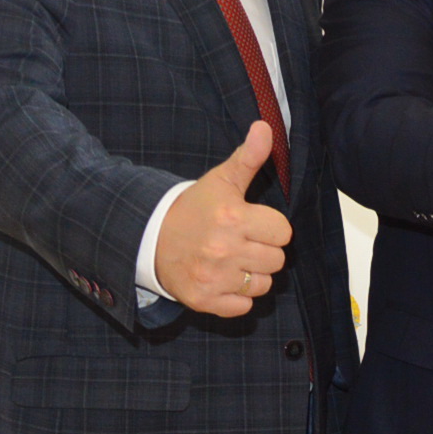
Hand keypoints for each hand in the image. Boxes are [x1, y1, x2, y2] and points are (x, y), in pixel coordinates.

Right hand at [156, 122, 292, 315]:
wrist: (149, 237)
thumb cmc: (193, 209)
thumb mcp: (221, 180)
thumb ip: (249, 157)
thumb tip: (265, 127)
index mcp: (232, 218)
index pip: (283, 232)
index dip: (270, 227)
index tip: (252, 223)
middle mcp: (223, 250)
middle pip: (277, 260)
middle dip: (263, 250)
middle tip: (241, 242)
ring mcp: (213, 277)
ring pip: (263, 284)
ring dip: (252, 274)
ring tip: (232, 260)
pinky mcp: (204, 300)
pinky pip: (244, 306)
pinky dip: (237, 297)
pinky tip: (223, 279)